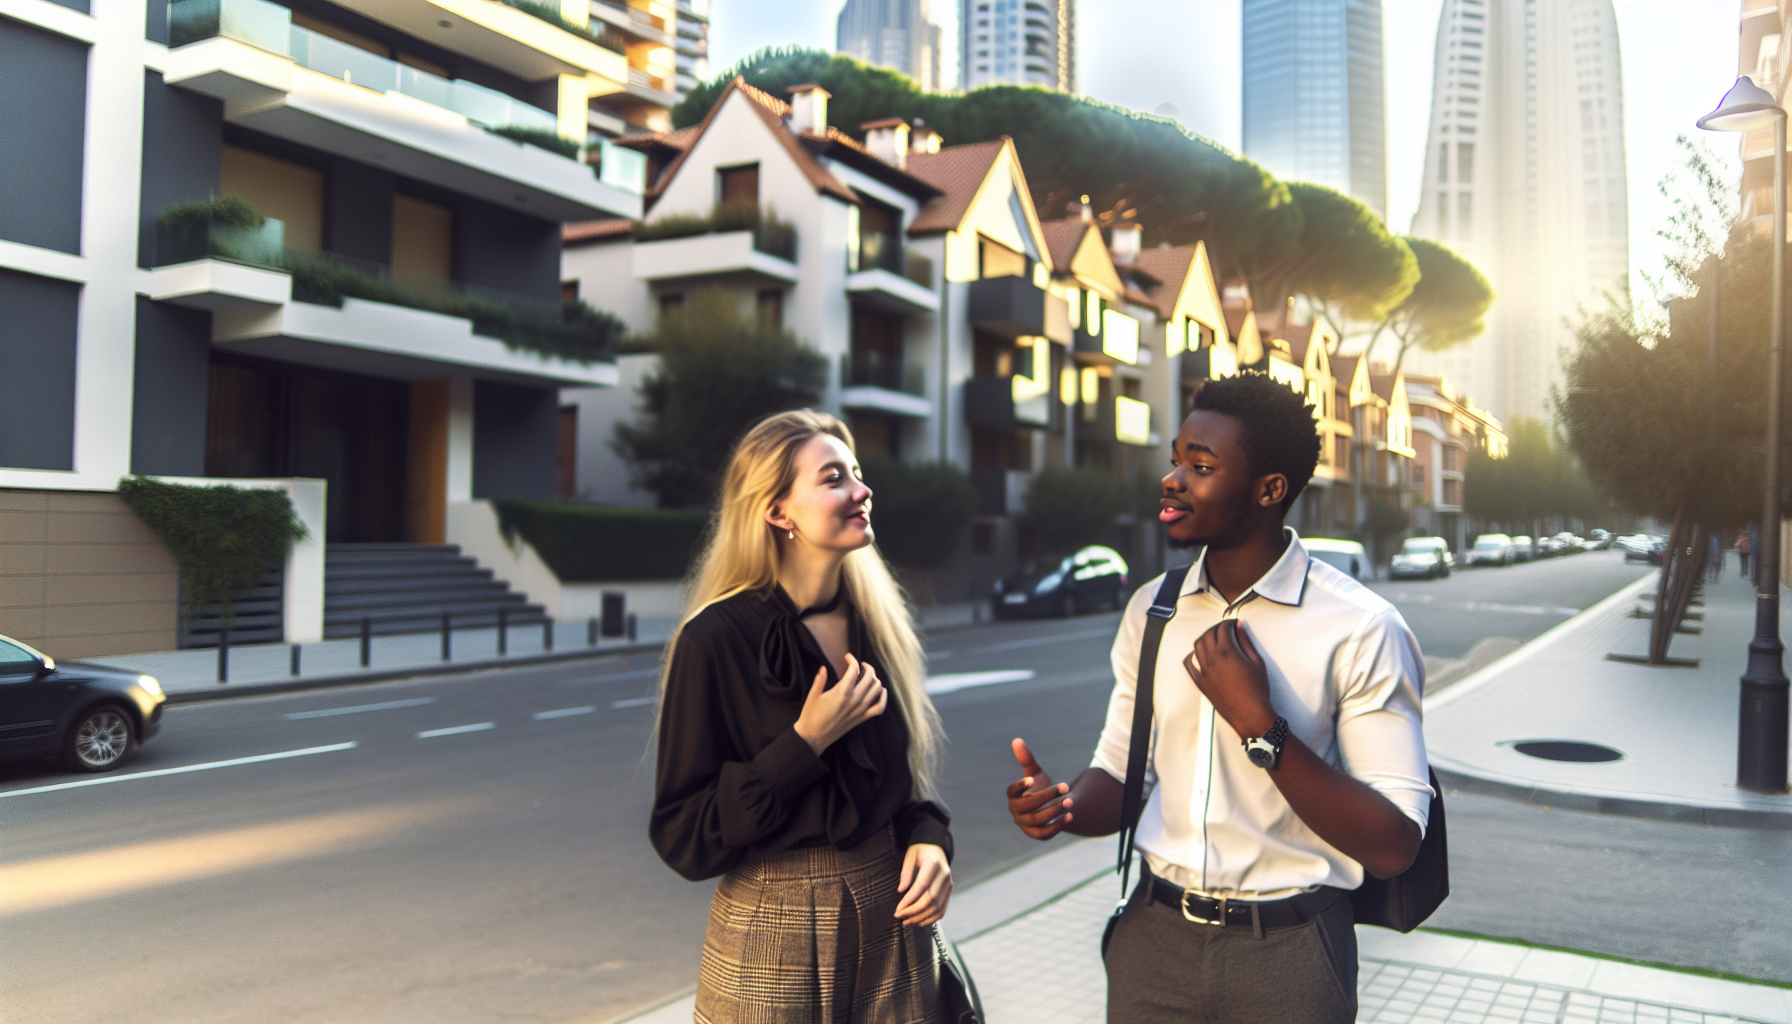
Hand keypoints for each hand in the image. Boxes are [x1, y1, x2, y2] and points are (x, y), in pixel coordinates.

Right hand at [793, 654, 885, 754]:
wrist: (814, 737)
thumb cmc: (811, 716)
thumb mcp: (812, 696)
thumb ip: (820, 680)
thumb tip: (824, 668)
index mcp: (841, 692)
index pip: (854, 670)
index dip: (852, 660)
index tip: (847, 657)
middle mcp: (854, 700)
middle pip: (869, 677)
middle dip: (867, 667)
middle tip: (860, 665)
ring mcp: (860, 710)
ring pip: (877, 690)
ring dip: (875, 679)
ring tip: (868, 676)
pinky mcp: (862, 719)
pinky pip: (879, 708)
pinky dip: (883, 698)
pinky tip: (881, 691)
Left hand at [895, 843, 951, 926]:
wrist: (937, 847)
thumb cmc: (921, 850)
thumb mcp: (910, 854)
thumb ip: (906, 871)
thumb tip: (901, 890)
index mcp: (934, 864)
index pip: (921, 887)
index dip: (909, 901)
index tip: (898, 909)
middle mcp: (944, 875)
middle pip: (930, 900)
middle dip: (914, 912)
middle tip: (900, 917)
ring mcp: (949, 884)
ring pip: (937, 907)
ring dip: (922, 917)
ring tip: (908, 921)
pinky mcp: (950, 891)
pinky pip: (943, 909)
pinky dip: (932, 918)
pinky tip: (920, 921)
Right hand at [1005, 738, 1072, 839]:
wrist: (1048, 807)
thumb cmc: (1038, 787)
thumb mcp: (1034, 772)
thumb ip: (1026, 759)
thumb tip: (1017, 740)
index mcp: (1013, 796)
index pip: (1012, 791)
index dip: (1019, 786)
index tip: (1031, 780)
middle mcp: (1016, 811)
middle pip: (1028, 806)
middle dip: (1047, 797)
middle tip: (1064, 787)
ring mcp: (1025, 824)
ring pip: (1037, 820)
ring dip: (1054, 810)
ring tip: (1070, 801)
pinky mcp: (1036, 834)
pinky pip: (1045, 833)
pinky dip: (1057, 826)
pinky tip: (1070, 815)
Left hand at [1183, 620, 1275, 738]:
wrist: (1249, 714)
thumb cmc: (1257, 689)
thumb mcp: (1257, 661)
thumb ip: (1246, 641)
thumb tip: (1239, 626)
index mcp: (1226, 651)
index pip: (1222, 628)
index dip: (1228, 623)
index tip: (1233, 624)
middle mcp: (1211, 659)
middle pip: (1208, 634)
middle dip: (1216, 628)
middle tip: (1225, 630)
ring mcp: (1203, 670)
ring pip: (1197, 646)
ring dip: (1205, 638)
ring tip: (1215, 640)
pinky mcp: (1199, 681)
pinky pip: (1189, 662)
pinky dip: (1193, 654)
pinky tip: (1200, 654)